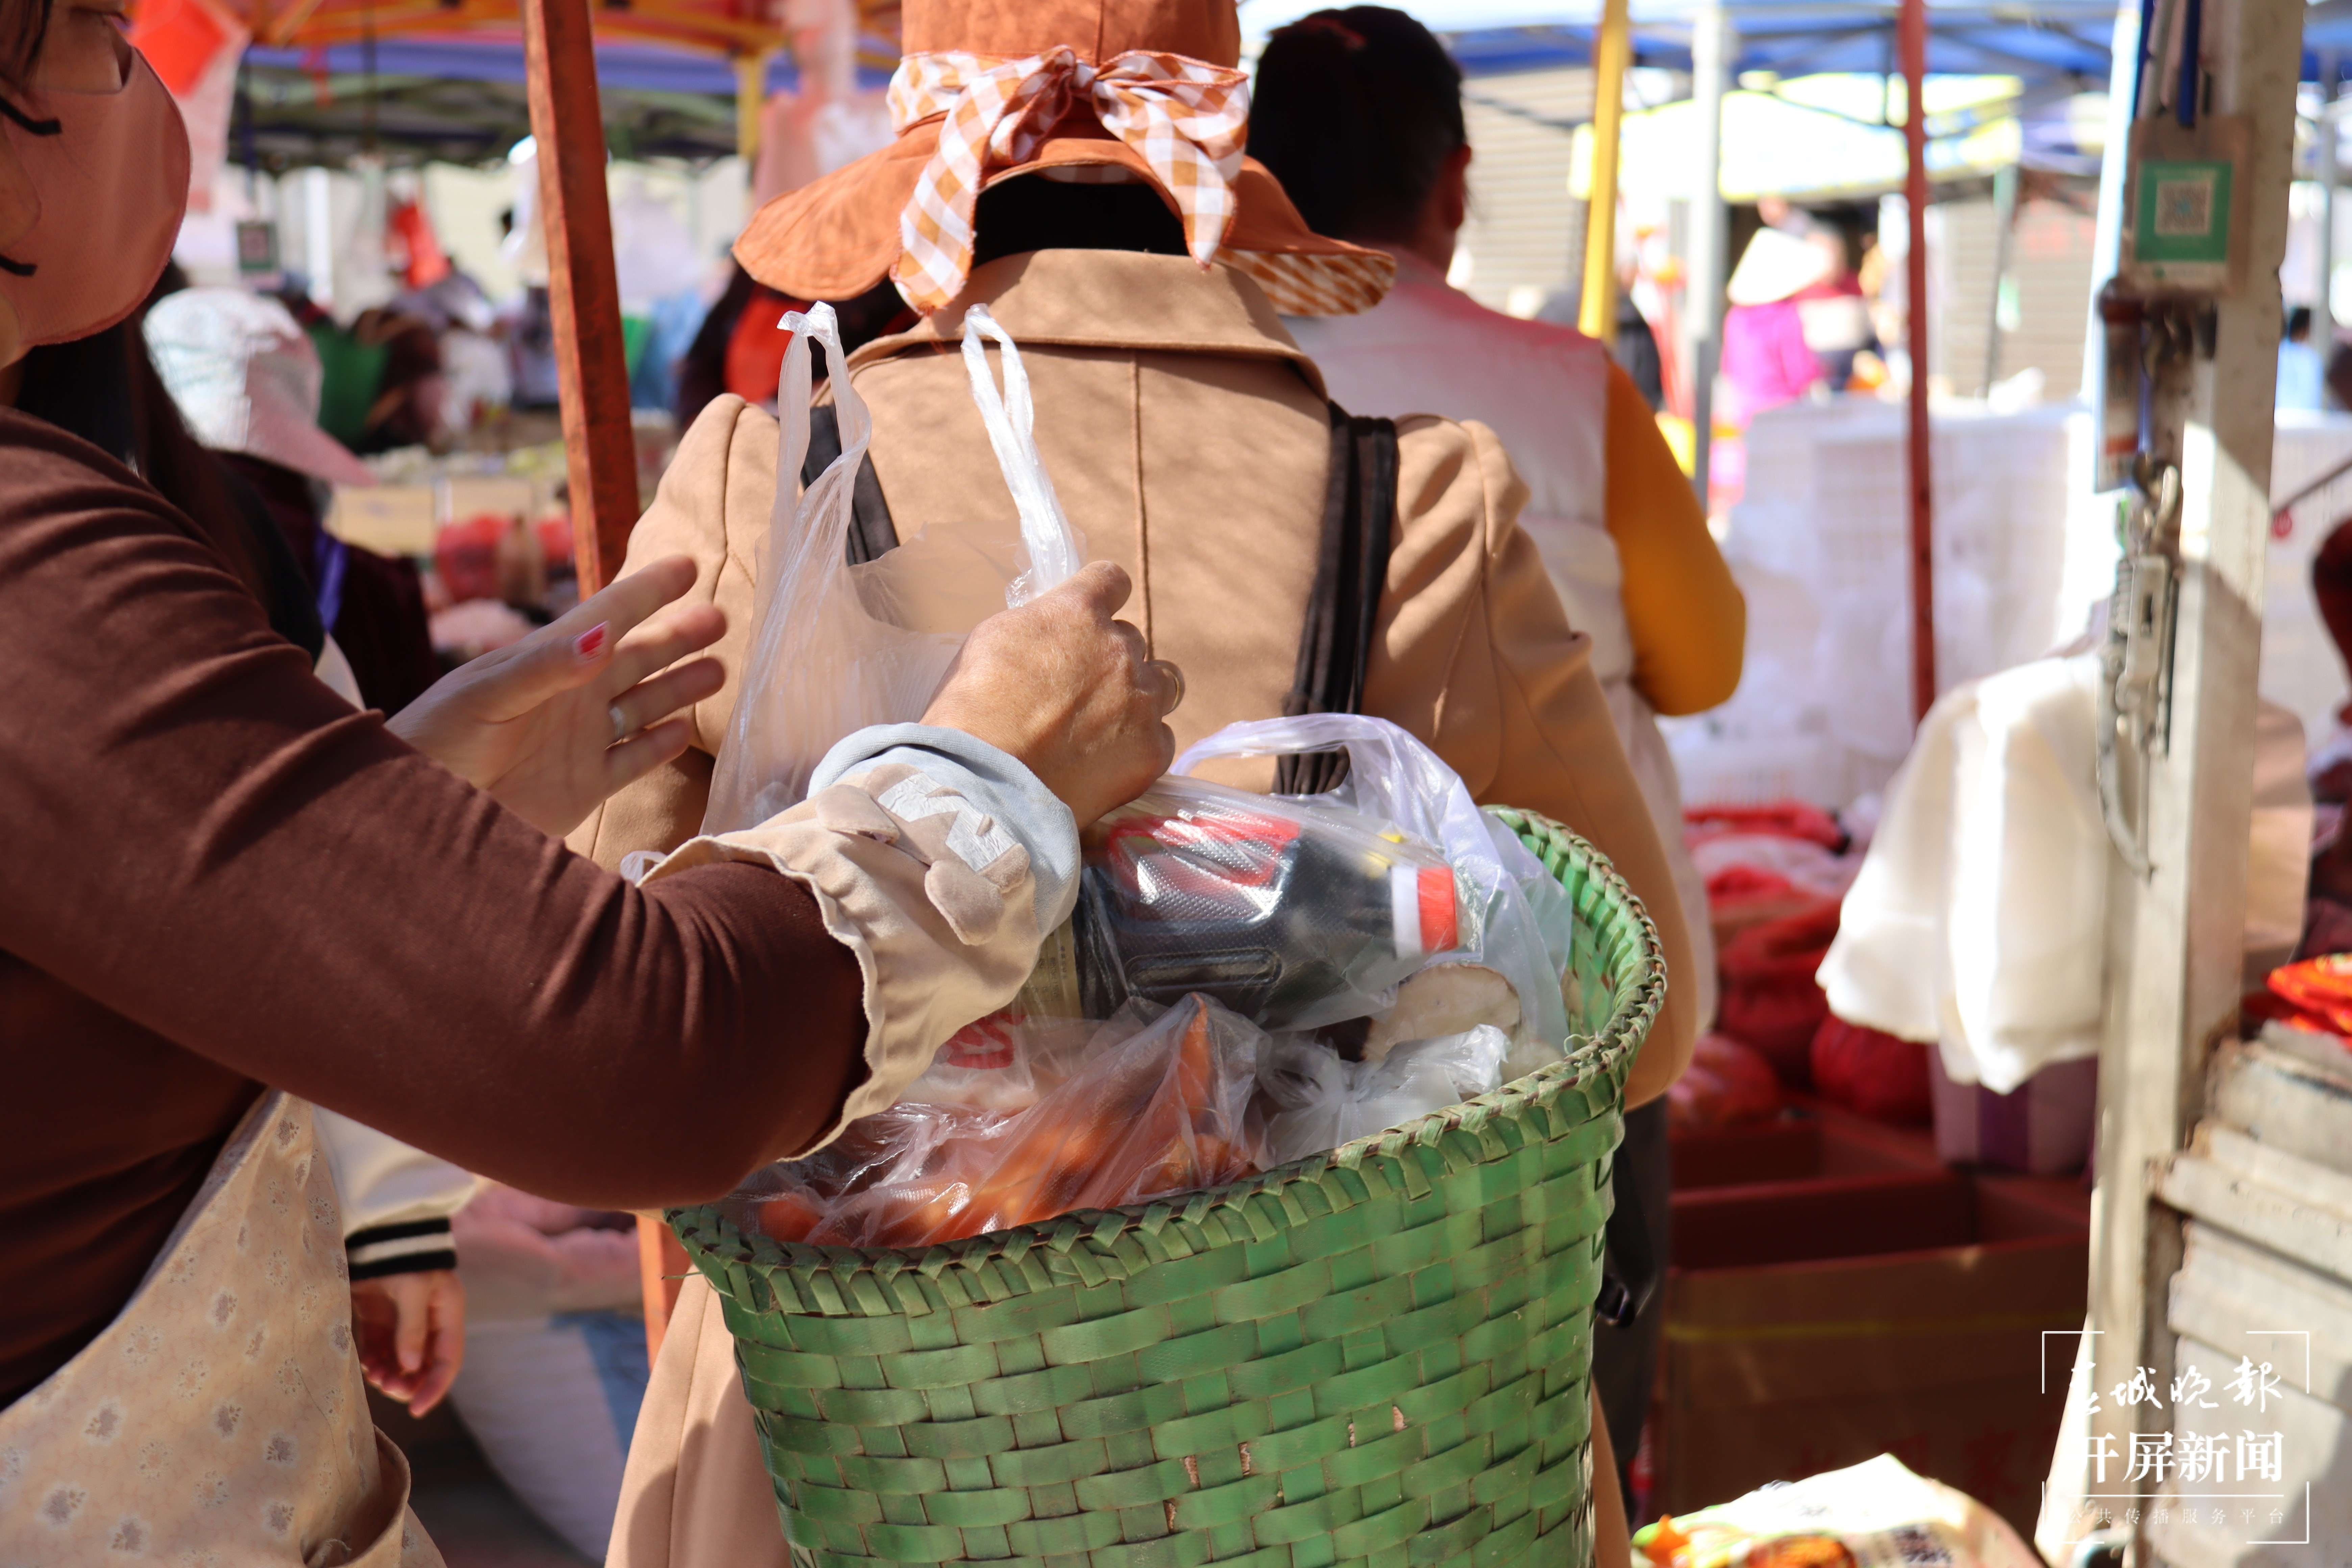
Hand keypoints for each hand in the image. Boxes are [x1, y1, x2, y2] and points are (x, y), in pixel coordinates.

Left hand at [350, 1269, 465, 1416]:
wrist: (375, 1231)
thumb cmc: (402, 1256)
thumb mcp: (414, 1289)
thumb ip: (412, 1329)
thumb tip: (409, 1367)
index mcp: (447, 1313)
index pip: (448, 1359)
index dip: (435, 1386)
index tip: (416, 1409)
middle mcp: (428, 1320)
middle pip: (424, 1365)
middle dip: (408, 1383)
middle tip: (389, 1389)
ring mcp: (402, 1319)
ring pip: (399, 1361)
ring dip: (390, 1375)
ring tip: (375, 1379)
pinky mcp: (378, 1317)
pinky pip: (378, 1349)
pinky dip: (374, 1362)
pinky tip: (367, 1368)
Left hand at [388, 556, 725, 837]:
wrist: (415, 808)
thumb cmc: (437, 739)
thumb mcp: (485, 695)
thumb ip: (546, 668)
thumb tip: (604, 636)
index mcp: (547, 662)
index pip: (608, 616)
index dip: (649, 590)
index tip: (690, 564)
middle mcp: (572, 695)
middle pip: (637, 658)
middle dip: (678, 636)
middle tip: (719, 618)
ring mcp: (580, 740)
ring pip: (645, 706)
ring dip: (680, 687)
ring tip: (718, 671)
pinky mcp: (584, 786)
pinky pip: (633, 762)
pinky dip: (660, 747)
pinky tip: (683, 731)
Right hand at [921, 562, 1180, 825]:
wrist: (987, 780)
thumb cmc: (972, 708)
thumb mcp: (992, 640)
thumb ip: (1036, 628)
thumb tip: (1050, 633)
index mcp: (1078, 612)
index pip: (1111, 580)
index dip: (1102, 596)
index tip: (1095, 612)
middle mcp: (1119, 649)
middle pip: (1131, 640)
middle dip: (1109, 659)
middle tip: (1079, 690)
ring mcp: (1142, 701)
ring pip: (1161, 684)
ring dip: (1138, 695)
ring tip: (1106, 724)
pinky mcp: (1152, 750)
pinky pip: (1161, 737)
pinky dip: (1141, 744)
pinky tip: (1110, 760)